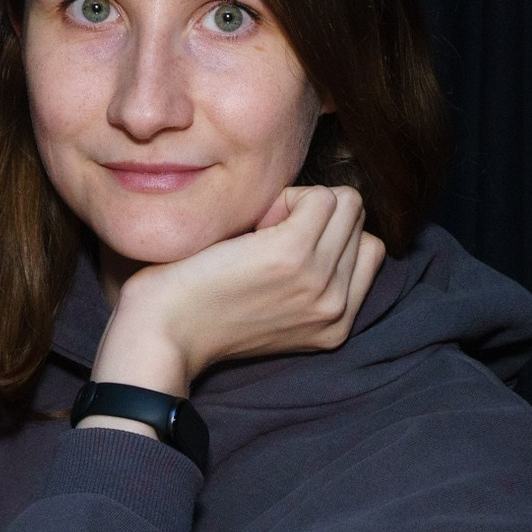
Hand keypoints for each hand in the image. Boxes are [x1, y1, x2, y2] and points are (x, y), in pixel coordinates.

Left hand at [86, 185, 384, 405]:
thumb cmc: (202, 310)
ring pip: (345, 203)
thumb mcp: (274, 306)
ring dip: (301, 203)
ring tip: (258, 234)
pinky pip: (321, 196)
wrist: (162, 335)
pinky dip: (286, 196)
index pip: (368, 248)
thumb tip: (326, 211)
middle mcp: (338, 307)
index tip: (279, 252)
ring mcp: (320, 281)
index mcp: (337, 323)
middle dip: (315, 215)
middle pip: (358, 221)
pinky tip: (250, 227)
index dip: (326, 234)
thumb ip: (309, 276)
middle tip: (264, 240)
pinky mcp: (294, 255)